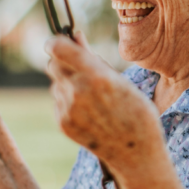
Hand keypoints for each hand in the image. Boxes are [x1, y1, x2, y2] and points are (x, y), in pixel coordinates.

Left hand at [45, 32, 164, 175]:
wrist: (136, 152)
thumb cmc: (136, 111)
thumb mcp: (121, 80)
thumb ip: (94, 59)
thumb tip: (76, 36)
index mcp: (96, 76)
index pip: (58, 48)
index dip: (56, 42)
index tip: (58, 42)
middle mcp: (78, 91)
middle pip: (52, 65)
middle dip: (62, 63)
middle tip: (79, 70)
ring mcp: (68, 110)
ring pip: (56, 85)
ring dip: (68, 85)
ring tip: (93, 99)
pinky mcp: (63, 123)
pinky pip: (58, 103)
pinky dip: (68, 103)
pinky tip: (89, 113)